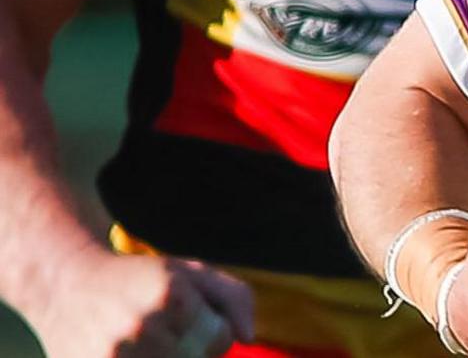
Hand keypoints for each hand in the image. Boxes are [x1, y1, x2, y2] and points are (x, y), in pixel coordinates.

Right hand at [32, 250, 252, 357]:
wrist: (66, 282)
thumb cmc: (139, 279)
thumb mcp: (191, 273)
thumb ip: (233, 298)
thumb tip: (246, 337)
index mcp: (171, 296)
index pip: (220, 340)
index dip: (208, 329)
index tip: (183, 315)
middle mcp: (141, 327)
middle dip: (188, 350)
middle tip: (161, 331)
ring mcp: (113, 355)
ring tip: (144, 343)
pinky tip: (129, 351)